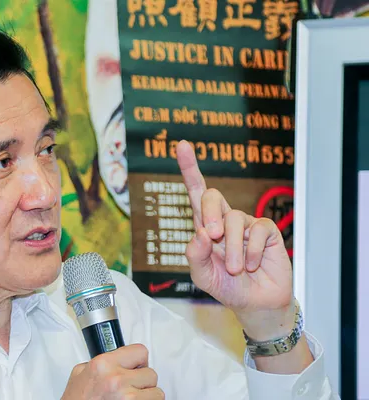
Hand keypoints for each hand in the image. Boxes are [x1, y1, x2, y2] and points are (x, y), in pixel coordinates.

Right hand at [61, 344, 163, 399]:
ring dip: (147, 396)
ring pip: (156, 392)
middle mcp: (116, 380)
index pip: (140, 351)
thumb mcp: (79, 375)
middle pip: (150, 373)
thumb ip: (97, 362)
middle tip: (131, 388)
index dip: (139, 360)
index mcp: (103, 364)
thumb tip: (114, 357)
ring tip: (132, 399)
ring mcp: (127, 399)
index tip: (136, 367)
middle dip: (142, 381)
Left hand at [177, 141, 293, 340]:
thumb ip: (196, 255)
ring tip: (236, 269)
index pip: (196, 194)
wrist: (256, 303)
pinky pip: (258, 230)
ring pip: (234, 219)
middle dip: (209, 212)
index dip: (190, 169)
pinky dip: (252, 252)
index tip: (182, 145)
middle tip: (212, 234)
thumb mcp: (203, 276)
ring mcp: (246, 224)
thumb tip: (202, 231)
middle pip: (212, 195)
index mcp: (206, 227)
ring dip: (232, 249)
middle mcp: (225, 221)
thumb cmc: (227, 287)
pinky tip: (252, 265)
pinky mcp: (267, 231)